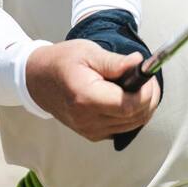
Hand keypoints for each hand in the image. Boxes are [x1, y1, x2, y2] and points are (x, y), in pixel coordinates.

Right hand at [25, 39, 161, 142]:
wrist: (38, 80)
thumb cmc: (62, 62)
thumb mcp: (87, 52)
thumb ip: (115, 62)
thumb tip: (139, 64)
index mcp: (86, 97)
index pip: (128, 105)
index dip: (146, 92)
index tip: (147, 77)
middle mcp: (87, 119)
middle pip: (134, 117)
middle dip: (149, 98)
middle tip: (147, 79)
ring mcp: (89, 130)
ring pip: (132, 125)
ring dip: (143, 107)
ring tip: (138, 86)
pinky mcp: (92, 134)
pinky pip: (123, 128)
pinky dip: (132, 115)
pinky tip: (127, 98)